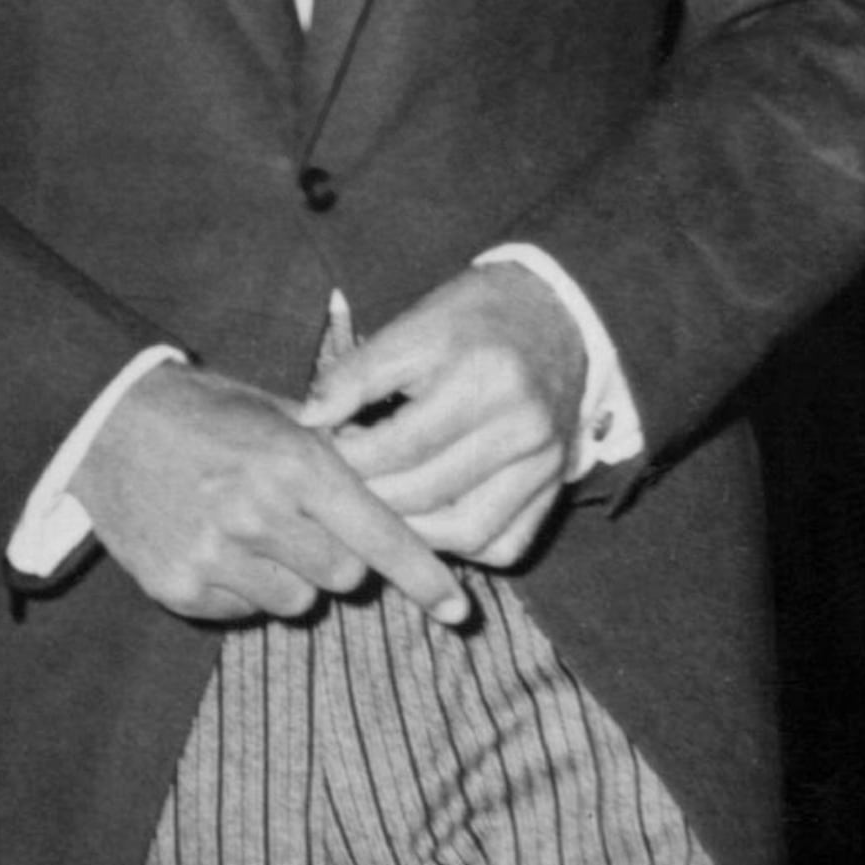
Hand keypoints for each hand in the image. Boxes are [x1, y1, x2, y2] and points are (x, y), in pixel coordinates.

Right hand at [73, 358, 471, 627]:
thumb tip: (405, 495)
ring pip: (295, 601)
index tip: (458, 610)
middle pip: (344, 577)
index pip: (378, 535)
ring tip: (250, 534)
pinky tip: (212, 547)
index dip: (424, 577)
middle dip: (338, 559)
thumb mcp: (276, 413)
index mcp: (293, 462)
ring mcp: (214, 555)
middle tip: (302, 526)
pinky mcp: (179, 587)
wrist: (101, 425)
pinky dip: (241, 590)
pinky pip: (244, 611)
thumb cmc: (202, 412)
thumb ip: (336, 456)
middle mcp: (257, 512)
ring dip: (289, 578)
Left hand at [304, 262, 587, 567]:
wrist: (554, 318)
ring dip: (412, 532)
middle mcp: (524, 428)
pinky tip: (430, 520)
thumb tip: (309, 420)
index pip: (398, 447)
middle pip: (426, 494)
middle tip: (345, 480)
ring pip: (465, 533)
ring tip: (381, 504)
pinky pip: (503, 546)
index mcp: (486, 379)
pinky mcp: (556, 489)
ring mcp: (546, 465)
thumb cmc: (473, 321)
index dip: (349, 456)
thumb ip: (356, 373)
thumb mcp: (413, 326)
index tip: (330, 446)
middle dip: (371, 494)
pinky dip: (460, 546)